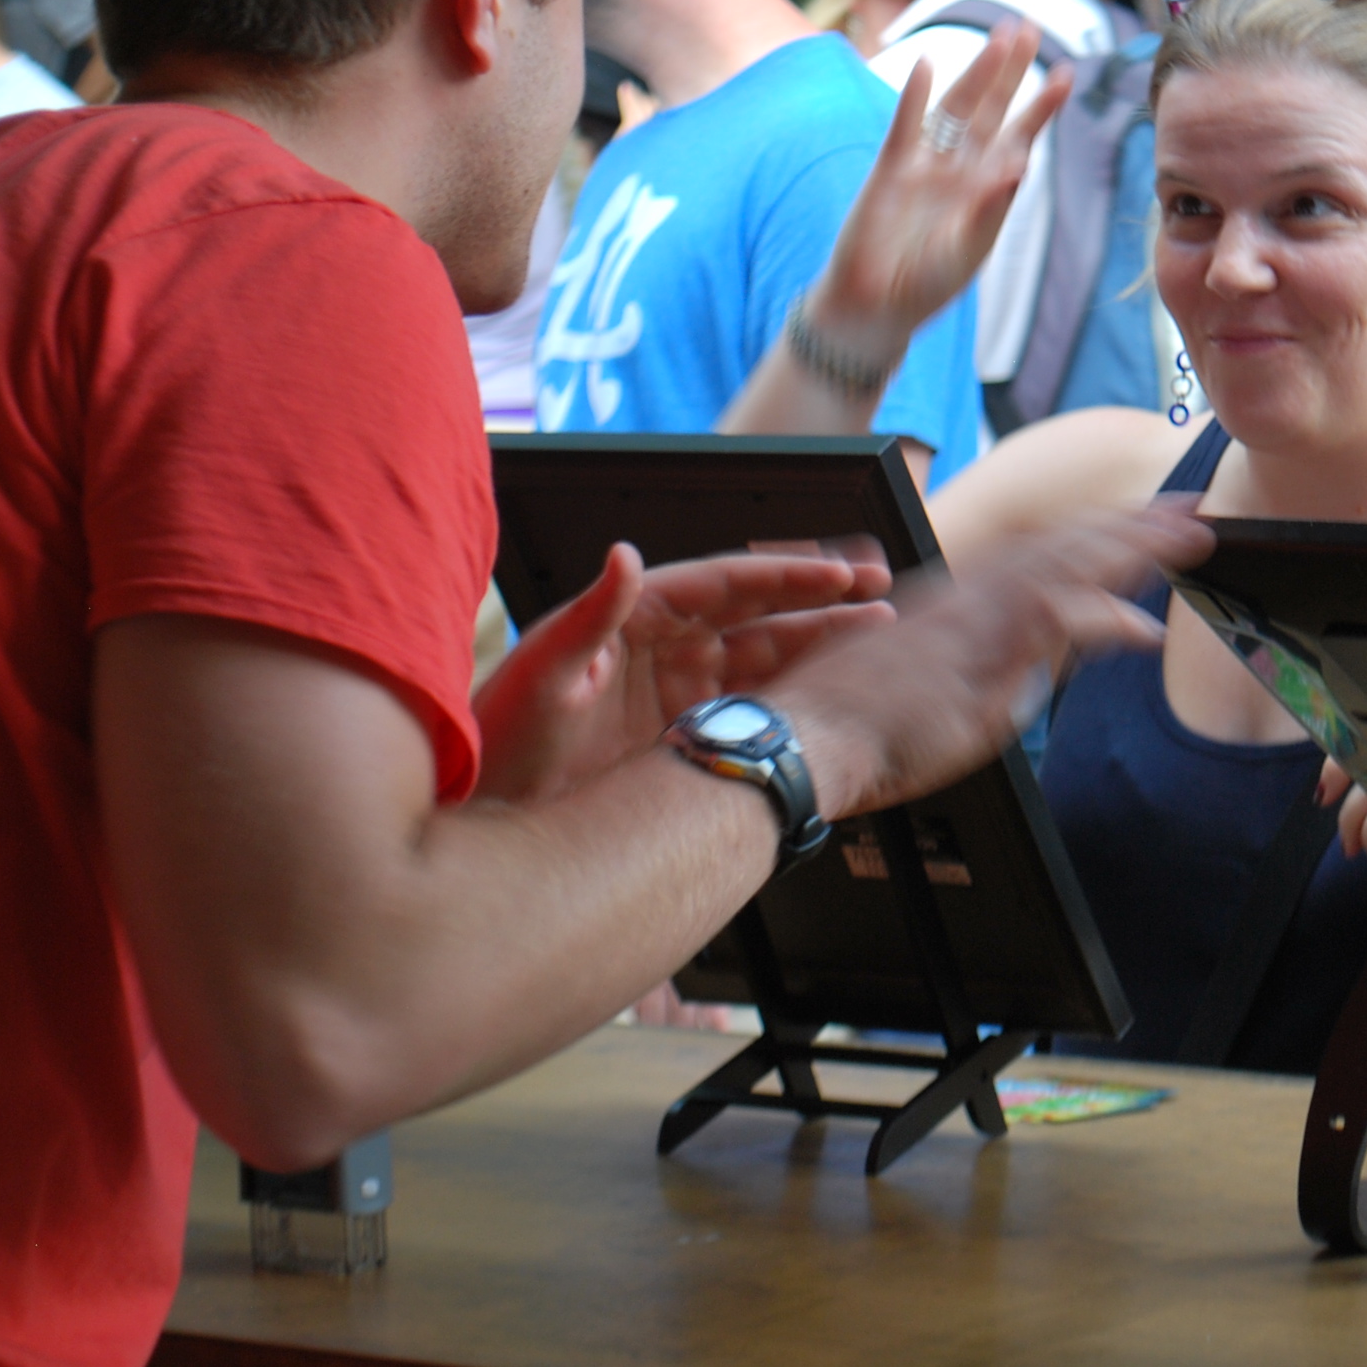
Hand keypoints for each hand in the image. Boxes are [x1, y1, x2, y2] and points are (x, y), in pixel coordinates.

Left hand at [472, 544, 894, 803]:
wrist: (487, 810)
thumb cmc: (501, 736)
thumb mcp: (544, 674)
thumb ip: (592, 614)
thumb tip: (624, 556)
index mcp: (636, 616)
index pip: (727, 582)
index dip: (788, 576)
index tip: (841, 575)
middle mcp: (662, 645)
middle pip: (757, 612)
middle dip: (820, 601)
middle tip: (879, 593)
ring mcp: (674, 689)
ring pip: (762, 656)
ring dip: (817, 642)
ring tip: (876, 633)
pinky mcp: (680, 733)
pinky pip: (749, 705)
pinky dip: (793, 694)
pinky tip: (831, 691)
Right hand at [765, 504, 1212, 818]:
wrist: (796, 738)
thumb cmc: (848, 727)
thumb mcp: (938, 693)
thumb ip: (998, 671)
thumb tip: (1052, 669)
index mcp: (955, 601)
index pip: (1040, 553)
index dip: (1096, 534)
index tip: (1143, 523)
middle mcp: (965, 597)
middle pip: (1062, 546)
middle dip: (1130, 527)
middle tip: (1191, 511)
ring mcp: (967, 622)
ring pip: (1063, 567)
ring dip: (1130, 549)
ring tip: (1188, 538)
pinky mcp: (969, 658)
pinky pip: (1045, 626)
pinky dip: (1097, 622)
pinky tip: (1140, 629)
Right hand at [812, 22, 1069, 357]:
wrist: (875, 307)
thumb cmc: (927, 284)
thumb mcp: (967, 251)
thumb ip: (990, 209)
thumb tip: (1017, 164)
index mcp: (986, 188)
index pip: (1019, 137)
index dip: (1041, 106)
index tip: (1065, 73)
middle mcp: (959, 169)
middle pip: (988, 109)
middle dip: (1010, 71)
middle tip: (1028, 27)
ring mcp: (924, 165)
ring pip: (953, 110)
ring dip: (975, 74)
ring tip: (997, 37)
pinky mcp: (889, 172)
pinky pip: (905, 128)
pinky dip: (915, 99)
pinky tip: (928, 66)